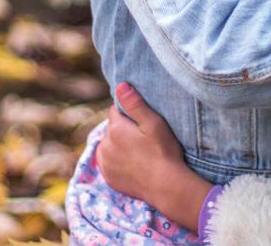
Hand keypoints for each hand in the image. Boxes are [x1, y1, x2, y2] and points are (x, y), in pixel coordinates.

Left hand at [97, 83, 211, 229]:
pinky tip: (132, 162)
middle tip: (143, 136)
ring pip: (107, 145)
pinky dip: (116, 159)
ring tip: (138, 149)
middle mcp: (105, 145)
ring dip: (117, 144)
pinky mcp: (108, 178)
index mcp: (115, 129)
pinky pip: (108, 162)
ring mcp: (105, 164)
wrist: (165, 185)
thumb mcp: (153, 122)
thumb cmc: (163, 150)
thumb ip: (134, 103)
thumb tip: (120, 85)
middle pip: (111, 128)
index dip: (129, 112)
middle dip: (122, 128)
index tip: (142, 120)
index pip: (115, 110)